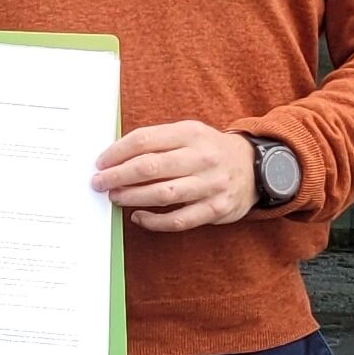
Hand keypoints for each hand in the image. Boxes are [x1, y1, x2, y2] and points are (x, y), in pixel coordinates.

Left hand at [92, 122, 256, 231]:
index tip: (100, 162)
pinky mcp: (216, 209)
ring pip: (163, 194)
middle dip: (117, 176)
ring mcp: (211, 184)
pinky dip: (154, 221)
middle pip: (150, 167)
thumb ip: (156, 141)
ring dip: (132, 197)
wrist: (255, 168)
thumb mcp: (188, 133)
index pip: (144, 140)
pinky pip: (179, 220)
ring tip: (115, 197)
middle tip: (98, 183)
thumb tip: (113, 157)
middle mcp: (202, 157)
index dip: (116, 152)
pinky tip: (138, 217)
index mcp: (190, 133)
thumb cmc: (208, 150)